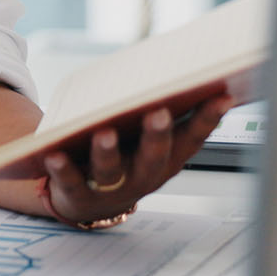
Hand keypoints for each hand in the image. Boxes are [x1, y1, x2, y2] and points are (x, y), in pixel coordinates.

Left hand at [41, 95, 234, 223]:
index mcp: (165, 160)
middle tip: (159, 113)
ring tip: (104, 132)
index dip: (207, 120)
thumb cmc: (125, 159)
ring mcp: (111, 188)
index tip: (221, 96)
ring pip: (111, 170)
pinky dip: (63, 168)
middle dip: (157, 135)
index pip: (191, 140)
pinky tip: (54, 153)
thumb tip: (180, 74)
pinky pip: (71, 181)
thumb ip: (164, 116)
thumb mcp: (149, 142)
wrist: (87, 202)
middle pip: (153, 157)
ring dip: (109, 152)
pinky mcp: (77, 194)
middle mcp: (142, 176)